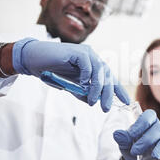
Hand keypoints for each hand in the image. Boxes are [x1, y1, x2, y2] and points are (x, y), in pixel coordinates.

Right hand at [12, 38, 129, 111]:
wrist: (33, 60)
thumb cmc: (51, 71)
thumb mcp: (70, 86)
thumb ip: (82, 92)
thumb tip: (93, 102)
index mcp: (93, 65)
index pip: (110, 77)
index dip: (118, 89)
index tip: (126, 102)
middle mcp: (92, 57)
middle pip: (107, 75)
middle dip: (109, 93)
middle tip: (106, 107)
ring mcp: (85, 53)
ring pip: (99, 71)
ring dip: (97, 88)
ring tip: (93, 101)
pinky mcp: (77, 51)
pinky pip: (88, 65)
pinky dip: (87, 76)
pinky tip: (82, 85)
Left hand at [113, 109, 159, 159]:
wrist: (137, 158)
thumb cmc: (132, 145)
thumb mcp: (124, 142)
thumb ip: (122, 138)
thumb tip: (117, 134)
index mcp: (147, 120)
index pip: (147, 117)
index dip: (140, 125)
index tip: (131, 135)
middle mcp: (158, 127)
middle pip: (156, 129)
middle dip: (146, 140)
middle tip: (135, 150)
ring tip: (155, 156)